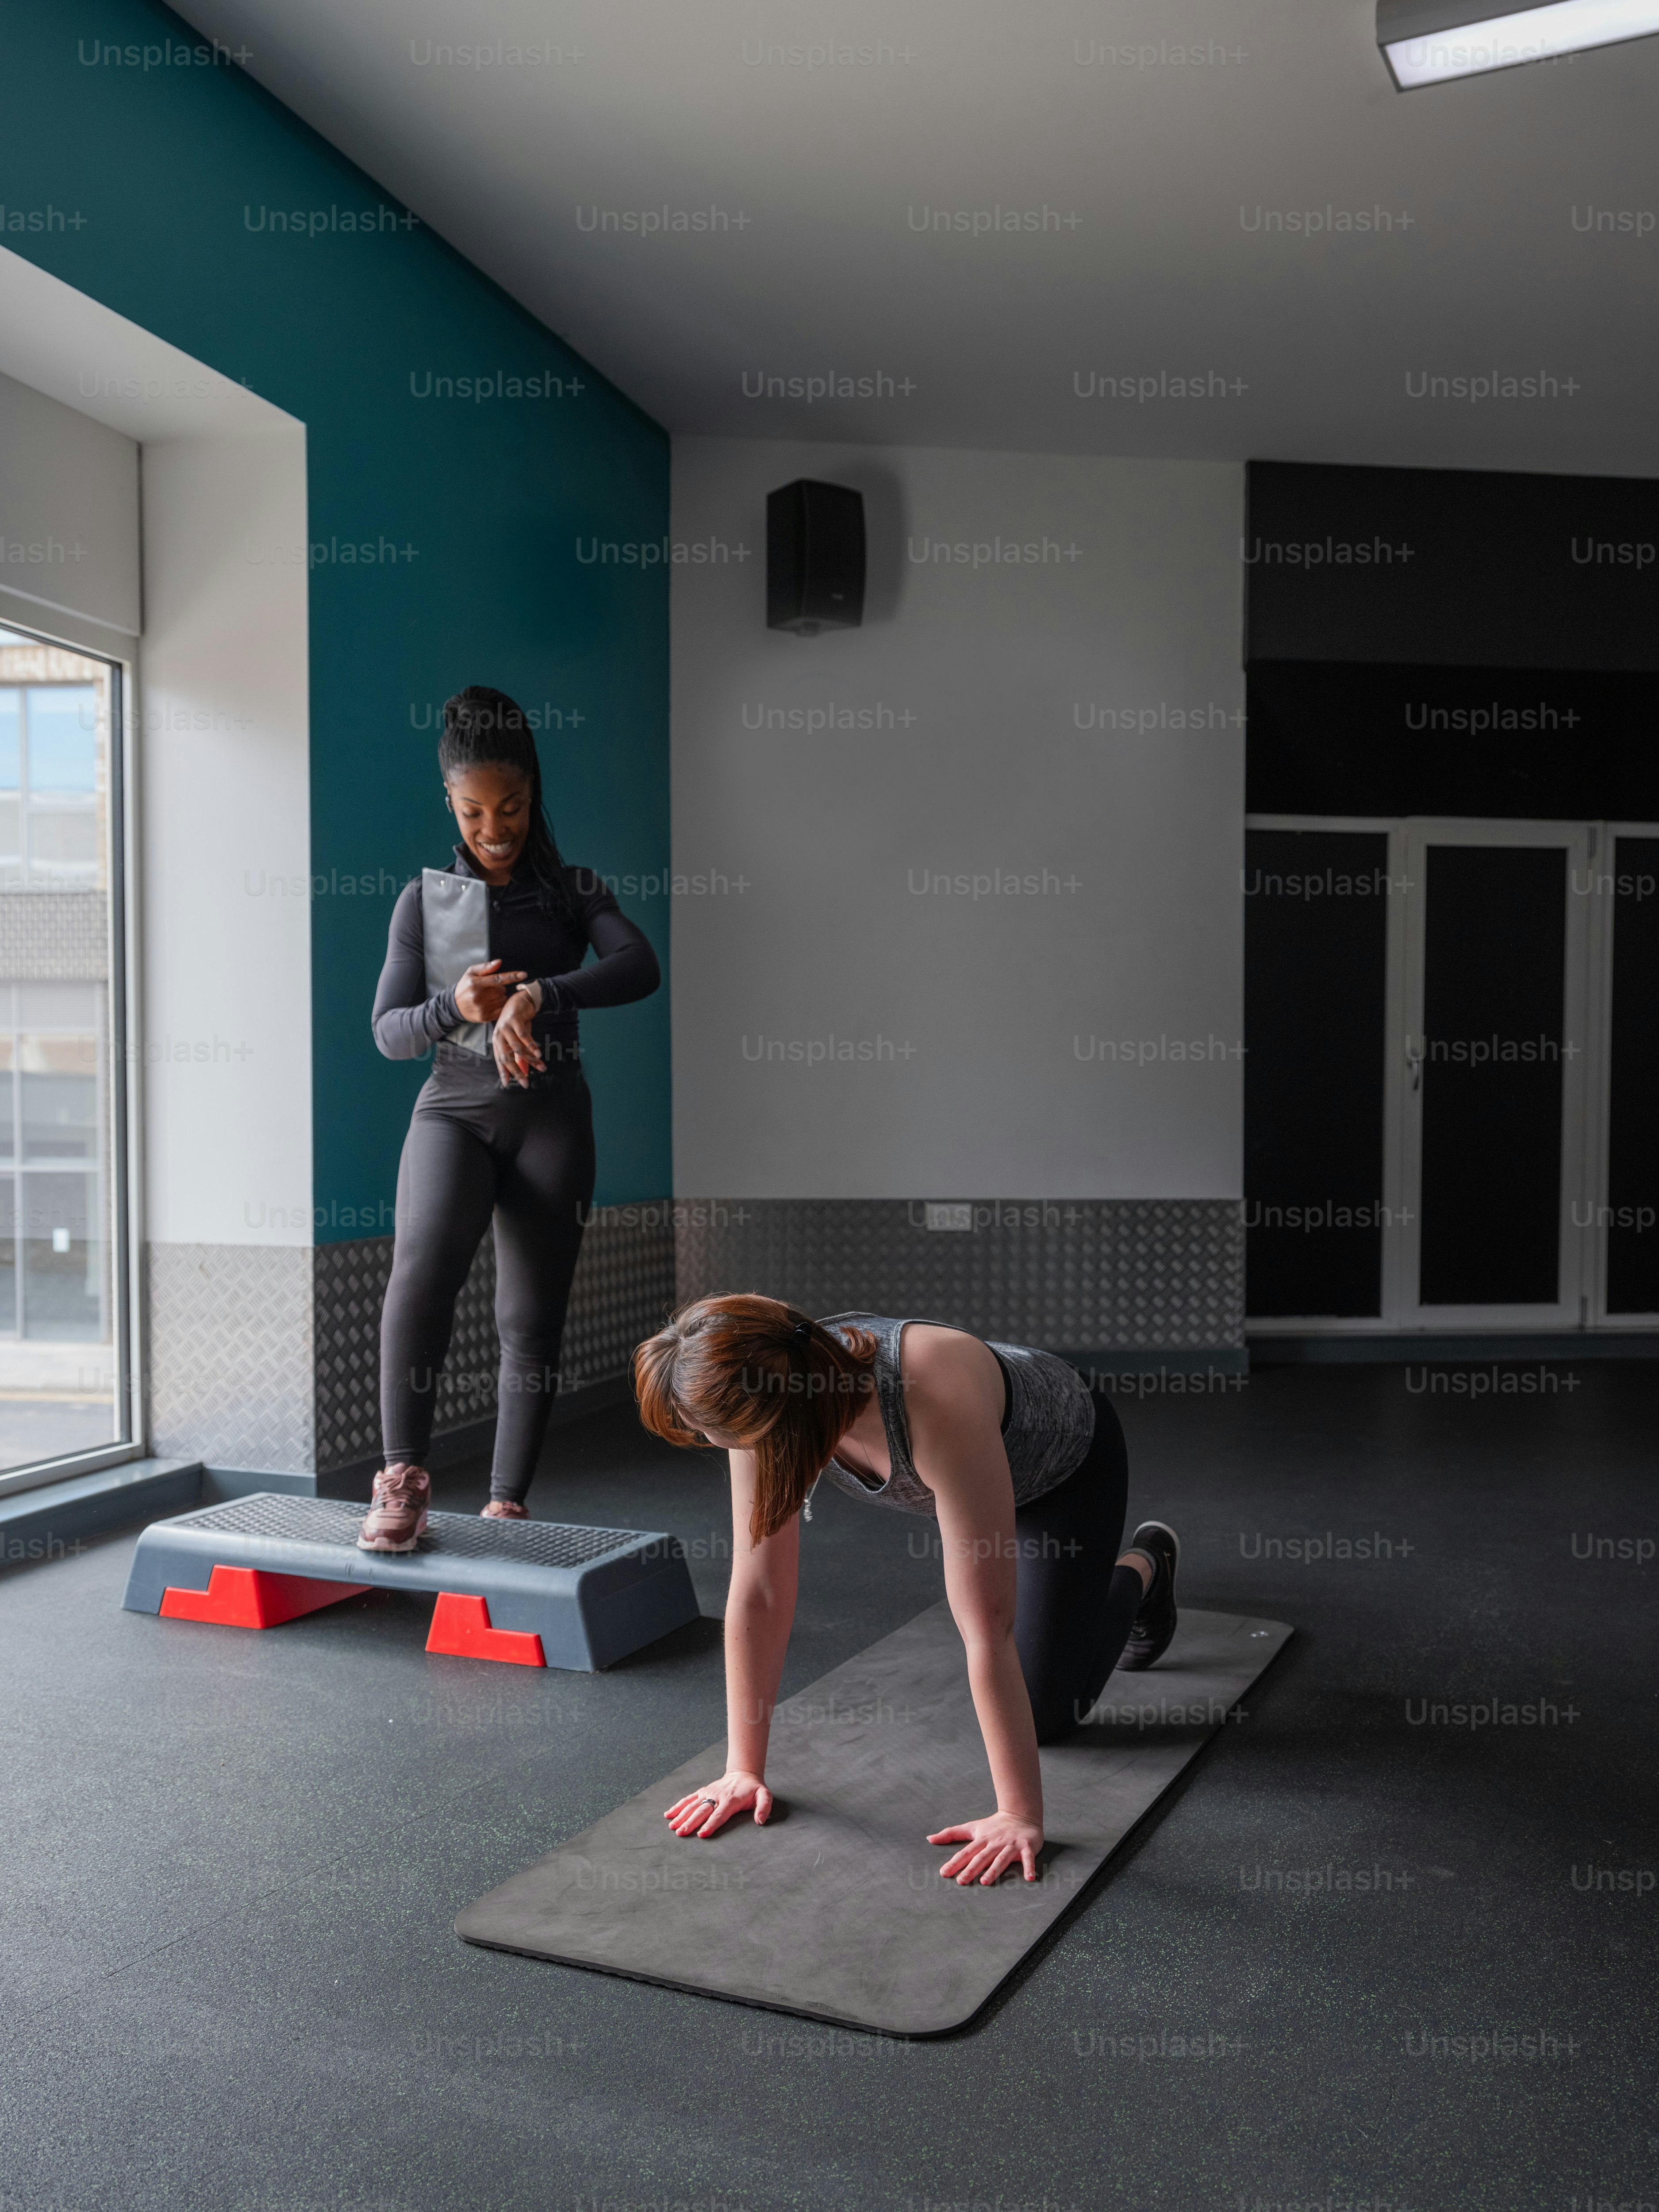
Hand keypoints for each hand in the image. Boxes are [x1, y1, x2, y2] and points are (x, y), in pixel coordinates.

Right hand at [453, 959, 526, 1024]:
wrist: (454, 1005)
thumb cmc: (465, 986)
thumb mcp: (471, 973)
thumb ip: (485, 967)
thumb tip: (499, 962)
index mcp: (476, 983)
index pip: (498, 979)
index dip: (512, 976)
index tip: (523, 974)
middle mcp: (478, 996)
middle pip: (502, 990)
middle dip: (500, 988)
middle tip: (490, 989)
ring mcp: (482, 1008)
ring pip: (503, 1000)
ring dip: (500, 997)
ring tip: (489, 997)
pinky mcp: (484, 1017)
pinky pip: (501, 1009)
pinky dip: (500, 1006)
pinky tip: (491, 1004)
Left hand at [492, 987, 543, 1088]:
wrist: (521, 1000)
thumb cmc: (518, 1023)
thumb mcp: (518, 1040)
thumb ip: (519, 1055)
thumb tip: (523, 1071)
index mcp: (498, 1041)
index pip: (499, 1060)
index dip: (503, 1072)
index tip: (507, 1084)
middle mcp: (498, 1035)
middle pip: (506, 1057)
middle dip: (517, 1072)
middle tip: (526, 1083)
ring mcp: (505, 1028)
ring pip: (516, 1048)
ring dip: (529, 1059)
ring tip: (541, 1068)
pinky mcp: (514, 1021)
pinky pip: (524, 1036)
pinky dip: (532, 1045)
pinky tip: (538, 1054)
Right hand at [665, 1769, 772, 1836]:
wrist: (743, 1774)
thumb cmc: (753, 1789)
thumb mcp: (764, 1796)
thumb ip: (764, 1807)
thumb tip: (760, 1821)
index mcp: (731, 1800)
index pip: (719, 1815)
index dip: (710, 1825)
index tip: (701, 1835)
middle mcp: (717, 1796)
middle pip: (702, 1811)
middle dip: (691, 1823)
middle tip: (681, 1833)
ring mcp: (708, 1793)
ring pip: (693, 1805)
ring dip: (682, 1816)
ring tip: (673, 1827)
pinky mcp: (702, 1791)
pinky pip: (688, 1799)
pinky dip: (678, 1806)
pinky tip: (668, 1815)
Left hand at [928, 1810, 1042, 1884]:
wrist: (1021, 1814)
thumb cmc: (994, 1825)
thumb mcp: (972, 1827)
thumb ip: (951, 1834)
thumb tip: (929, 1838)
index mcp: (982, 1839)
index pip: (966, 1852)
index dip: (955, 1862)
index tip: (944, 1873)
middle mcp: (995, 1843)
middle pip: (981, 1857)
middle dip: (971, 1869)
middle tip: (961, 1881)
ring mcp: (1011, 1845)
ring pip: (1001, 1859)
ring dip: (994, 1870)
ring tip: (986, 1882)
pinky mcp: (1026, 1846)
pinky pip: (1028, 1858)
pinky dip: (1029, 1867)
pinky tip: (1029, 1879)